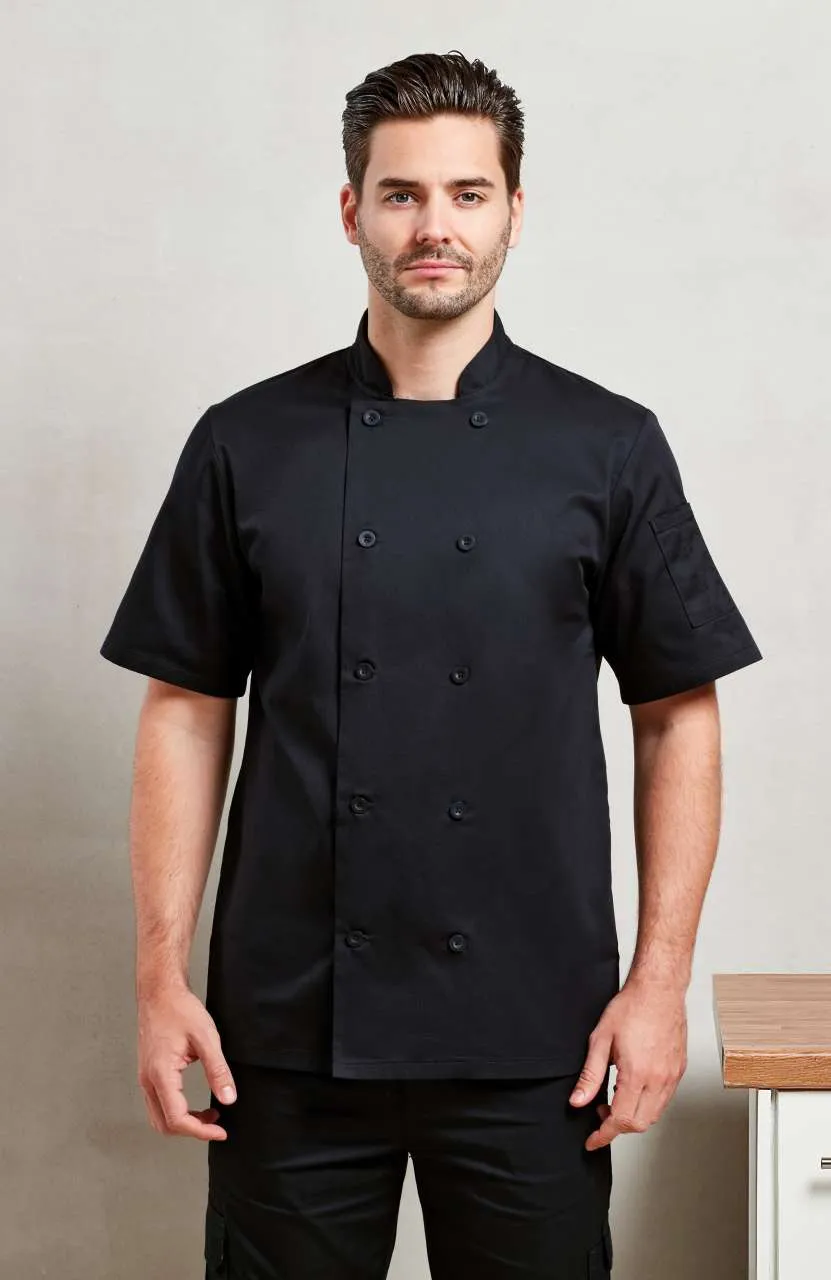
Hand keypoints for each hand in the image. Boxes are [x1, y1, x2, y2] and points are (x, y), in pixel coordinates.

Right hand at [136, 985, 236, 1140]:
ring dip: (183, 1122)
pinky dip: (176, 1111)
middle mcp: (148, 1080)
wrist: (160, 993)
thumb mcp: (206, 1038)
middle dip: (192, 1130)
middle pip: (164, 1124)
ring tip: (209, 1114)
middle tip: (217, 1125)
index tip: (221, 1131)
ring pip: (159, 1117)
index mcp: (161, 1074)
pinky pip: (158, 1103)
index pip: (177, 1118)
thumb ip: (218, 1070)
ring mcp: (145, 1078)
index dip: (200, 1131)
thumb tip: (229, 1098)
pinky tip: (194, 1102)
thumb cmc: (180, 1010)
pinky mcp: (148, 1073)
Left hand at [569, 976, 687, 1150]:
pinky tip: (634, 1089)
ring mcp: (672, 1076)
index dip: (603, 1135)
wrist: (658, 990)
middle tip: (600, 1112)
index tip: (593, 1140)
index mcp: (637, 1074)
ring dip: (633, 1116)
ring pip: (654, 1115)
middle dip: (617, 1127)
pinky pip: (664, 1100)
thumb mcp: (600, 1040)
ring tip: (615, 1099)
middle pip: (639, 1124)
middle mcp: (658, 1080)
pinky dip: (647, 1104)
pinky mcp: (679, 1070)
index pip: (620, 1120)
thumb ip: (590, 1075)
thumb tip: (578, 1101)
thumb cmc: (631, 1008)